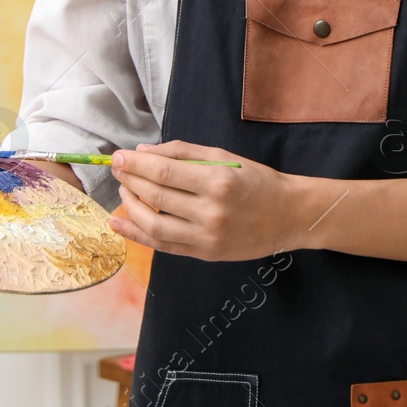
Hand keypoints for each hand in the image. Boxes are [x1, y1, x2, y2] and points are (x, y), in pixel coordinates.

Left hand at [109, 140, 304, 260]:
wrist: (289, 216)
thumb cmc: (258, 181)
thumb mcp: (225, 157)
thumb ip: (184, 153)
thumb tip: (143, 152)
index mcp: (218, 181)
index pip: (164, 172)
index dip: (136, 164)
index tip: (118, 156)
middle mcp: (211, 212)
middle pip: (156, 196)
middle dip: (130, 180)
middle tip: (116, 169)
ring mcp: (207, 237)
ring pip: (155, 224)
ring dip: (131, 206)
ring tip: (122, 190)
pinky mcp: (205, 254)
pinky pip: (163, 246)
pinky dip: (137, 235)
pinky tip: (119, 222)